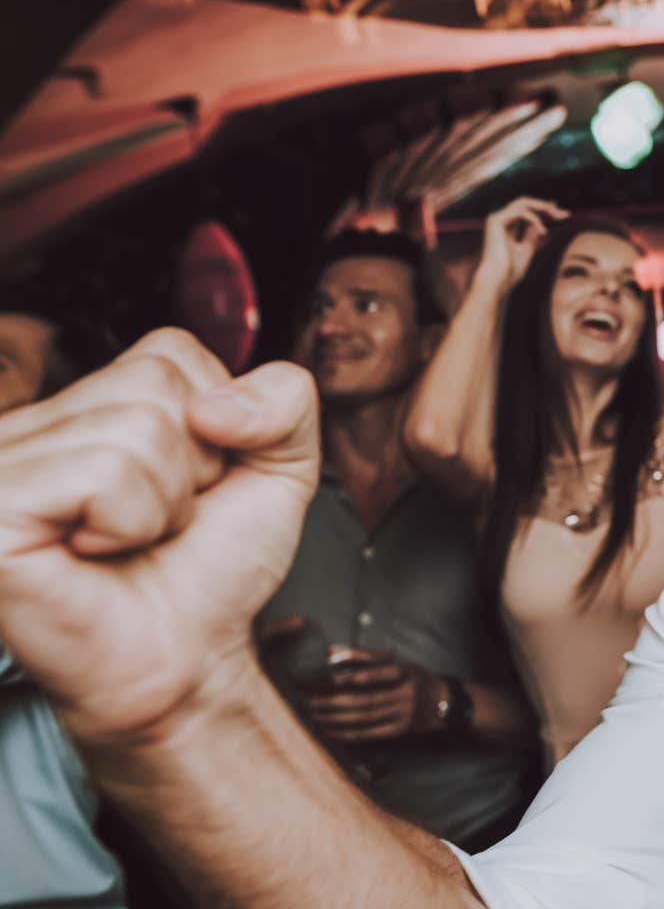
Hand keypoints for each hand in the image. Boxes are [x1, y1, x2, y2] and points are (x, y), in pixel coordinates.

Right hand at [0, 328, 318, 744]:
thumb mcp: (281, 467)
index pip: (169, 350)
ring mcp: (0, 464)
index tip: (184, 487)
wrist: (184, 662)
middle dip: (189, 465)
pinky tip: (95, 555)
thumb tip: (217, 405)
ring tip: (128, 542)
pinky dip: (129, 523)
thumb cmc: (210, 570)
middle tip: (154, 523)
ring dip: (162, 503)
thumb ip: (286, 399)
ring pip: (136, 428)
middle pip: (153, 384)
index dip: (214, 427)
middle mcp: (27, 425)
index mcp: (81, 403)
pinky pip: (102, 475)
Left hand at [299, 651, 446, 743]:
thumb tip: (331, 650)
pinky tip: (331, 731)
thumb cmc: (412, 678)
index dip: (358, 674)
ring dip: (337, 718)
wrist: (442, 703)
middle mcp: (407, 693)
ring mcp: (404, 713)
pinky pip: (370, 734)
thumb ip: (364, 656)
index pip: (382, 671)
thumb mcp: (396, 662)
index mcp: (406, 671)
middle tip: (312, 701)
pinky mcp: (400, 730)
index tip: (332, 677)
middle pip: (367, 699)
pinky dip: (348, 733)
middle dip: (336, 702)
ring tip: (316, 715)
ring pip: (366, 718)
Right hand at [476, 197, 567, 290]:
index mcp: (506, 227)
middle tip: (565, 213)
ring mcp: (496, 219)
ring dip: (543, 208)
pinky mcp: (496, 221)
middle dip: (546, 206)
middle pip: (525, 203)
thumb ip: (532, 236)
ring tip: (558, 217)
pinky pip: (521, 212)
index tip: (561, 214)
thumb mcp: (526, 250)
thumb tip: (541, 226)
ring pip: (523, 203)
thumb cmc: (510, 271)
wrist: (498, 280)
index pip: (526, 212)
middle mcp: (500, 220)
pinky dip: (534, 219)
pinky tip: (543, 232)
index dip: (543, 210)